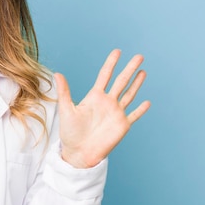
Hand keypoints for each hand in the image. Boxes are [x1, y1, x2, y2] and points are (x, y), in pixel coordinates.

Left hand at [55, 49, 150, 168]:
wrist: (78, 152)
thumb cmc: (70, 132)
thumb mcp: (66, 110)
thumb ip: (64, 92)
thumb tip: (57, 74)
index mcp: (94, 96)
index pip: (105, 75)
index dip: (111, 63)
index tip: (117, 51)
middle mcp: (107, 102)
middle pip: (121, 81)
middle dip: (130, 68)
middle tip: (139, 56)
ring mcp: (116, 113)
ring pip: (129, 94)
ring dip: (137, 84)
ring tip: (143, 71)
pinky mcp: (122, 125)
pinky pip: (134, 115)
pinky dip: (141, 109)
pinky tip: (147, 102)